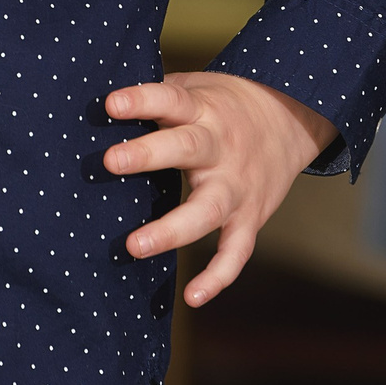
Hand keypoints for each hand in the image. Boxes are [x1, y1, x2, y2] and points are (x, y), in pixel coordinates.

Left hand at [103, 72, 333, 306]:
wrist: (289, 118)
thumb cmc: (221, 105)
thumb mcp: (194, 88)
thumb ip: (155, 96)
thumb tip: (96, 99)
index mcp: (202, 110)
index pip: (170, 100)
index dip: (142, 100)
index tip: (111, 104)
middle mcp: (220, 147)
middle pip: (187, 149)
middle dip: (148, 155)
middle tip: (110, 162)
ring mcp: (237, 186)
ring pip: (208, 209)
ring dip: (172, 229)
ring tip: (134, 245)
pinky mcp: (250, 217)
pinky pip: (237, 251)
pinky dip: (218, 276)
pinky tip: (192, 296)